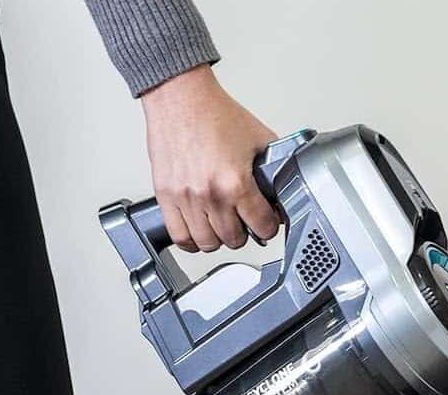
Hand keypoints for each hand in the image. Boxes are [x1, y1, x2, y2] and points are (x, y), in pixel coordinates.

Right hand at [141, 65, 278, 251]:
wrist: (181, 98)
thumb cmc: (215, 114)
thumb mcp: (260, 139)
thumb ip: (274, 167)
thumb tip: (281, 188)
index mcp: (236, 182)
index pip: (262, 227)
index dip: (269, 225)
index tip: (266, 221)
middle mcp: (209, 194)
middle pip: (234, 239)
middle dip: (244, 232)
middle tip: (244, 221)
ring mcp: (185, 198)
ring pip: (207, 243)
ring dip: (218, 238)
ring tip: (222, 225)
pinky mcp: (165, 196)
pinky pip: (179, 236)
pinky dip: (192, 240)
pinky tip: (199, 230)